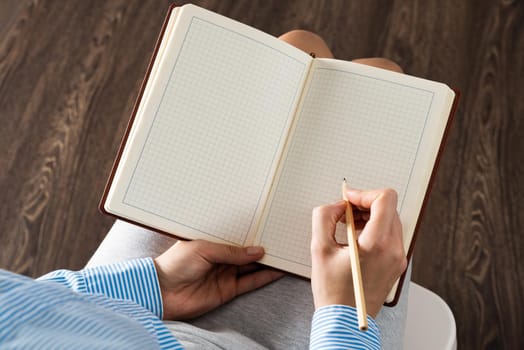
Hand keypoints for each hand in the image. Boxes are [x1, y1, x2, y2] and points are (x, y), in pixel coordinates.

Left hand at [154, 240, 283, 319]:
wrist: (161, 292)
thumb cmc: (175, 264)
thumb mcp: (204, 249)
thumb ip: (231, 251)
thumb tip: (257, 251)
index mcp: (212, 243)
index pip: (236, 237)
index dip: (251, 234)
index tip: (268, 228)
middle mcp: (220, 258)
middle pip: (246, 252)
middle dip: (262, 246)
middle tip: (281, 240)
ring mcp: (225, 274)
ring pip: (251, 267)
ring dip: (267, 262)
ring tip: (284, 254)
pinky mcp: (227, 290)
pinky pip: (250, 282)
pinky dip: (264, 277)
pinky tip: (277, 271)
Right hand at [310, 188, 406, 316]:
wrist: (346, 320)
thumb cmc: (333, 292)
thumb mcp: (319, 249)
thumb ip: (324, 217)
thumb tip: (336, 205)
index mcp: (377, 244)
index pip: (385, 199)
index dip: (364, 193)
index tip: (349, 199)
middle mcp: (394, 250)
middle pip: (388, 208)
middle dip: (365, 204)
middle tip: (345, 212)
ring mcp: (398, 258)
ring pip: (390, 220)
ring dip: (370, 216)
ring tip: (348, 226)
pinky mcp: (396, 264)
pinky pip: (390, 235)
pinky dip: (374, 229)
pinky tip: (356, 239)